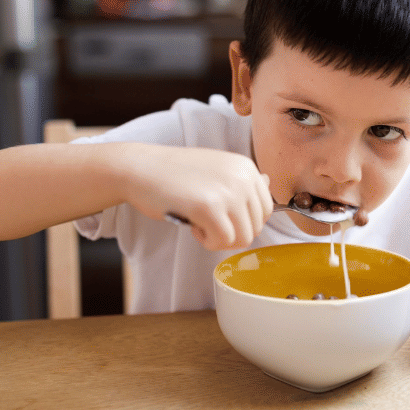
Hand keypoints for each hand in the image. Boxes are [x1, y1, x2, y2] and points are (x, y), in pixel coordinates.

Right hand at [120, 144, 272, 250]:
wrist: (140, 168)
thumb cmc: (175, 173)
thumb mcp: (216, 169)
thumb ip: (241, 181)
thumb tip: (269, 183)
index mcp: (246, 167)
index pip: (267, 210)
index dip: (244, 221)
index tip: (221, 215)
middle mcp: (242, 176)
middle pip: (257, 227)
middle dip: (232, 232)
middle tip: (207, 221)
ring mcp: (228, 191)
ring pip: (243, 238)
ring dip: (220, 239)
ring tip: (200, 223)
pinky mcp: (209, 207)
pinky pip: (223, 241)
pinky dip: (208, 242)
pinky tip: (193, 226)